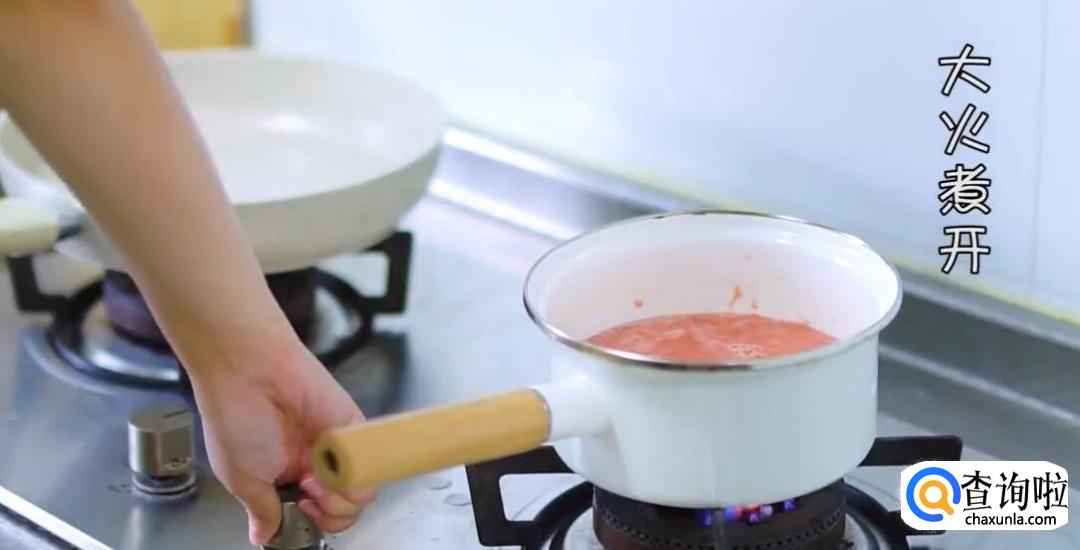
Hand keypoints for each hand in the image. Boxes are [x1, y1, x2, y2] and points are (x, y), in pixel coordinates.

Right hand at [187, 340, 375, 544]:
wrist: (248, 370)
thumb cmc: (236, 414)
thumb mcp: (240, 478)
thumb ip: (261, 511)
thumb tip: (264, 536)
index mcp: (287, 474)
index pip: (316, 514)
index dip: (313, 523)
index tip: (298, 515)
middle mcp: (315, 461)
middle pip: (344, 506)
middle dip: (330, 516)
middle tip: (309, 501)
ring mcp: (336, 445)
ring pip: (361, 490)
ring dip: (340, 501)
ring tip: (316, 485)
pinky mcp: (352, 427)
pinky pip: (368, 461)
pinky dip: (352, 476)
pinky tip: (326, 470)